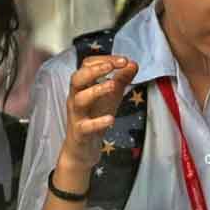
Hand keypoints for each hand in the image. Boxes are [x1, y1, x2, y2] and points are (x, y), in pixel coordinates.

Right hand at [59, 55, 138, 169]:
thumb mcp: (110, 96)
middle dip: (95, 70)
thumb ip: (121, 80)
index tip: (123, 60)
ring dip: (96, 91)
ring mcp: (77, 116)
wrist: (82, 149)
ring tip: (112, 86)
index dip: (104, 59)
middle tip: (112, 66)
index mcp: (82, 87)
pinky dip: (98, 122)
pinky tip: (110, 118)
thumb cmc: (94, 118)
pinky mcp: (80, 133)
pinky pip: (85, 126)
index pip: (87, 65)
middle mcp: (76, 98)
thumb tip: (133, 64)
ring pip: (79, 99)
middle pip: (77, 78)